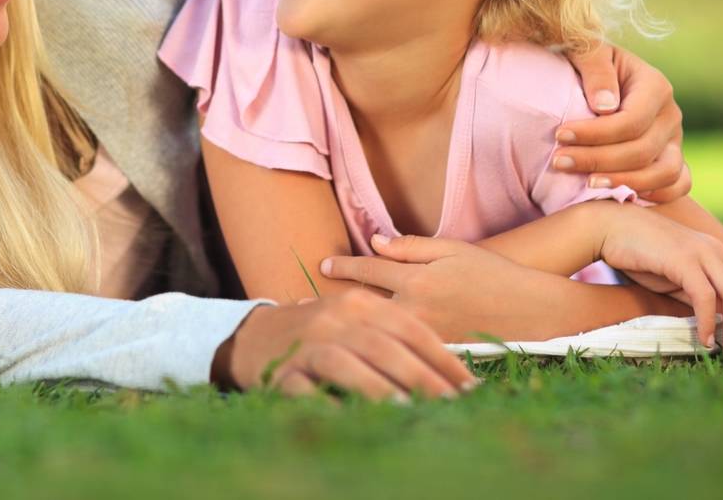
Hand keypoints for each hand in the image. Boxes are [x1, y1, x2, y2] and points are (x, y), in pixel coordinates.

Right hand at [212, 292, 477, 401]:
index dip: (442, 357)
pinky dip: (327, 403)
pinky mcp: (282, 371)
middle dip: (422, 377)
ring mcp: (307, 344)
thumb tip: (450, 372)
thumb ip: (394, 334)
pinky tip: (350, 419)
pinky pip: (306, 389)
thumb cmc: (321, 332)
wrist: (253, 336)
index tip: (469, 386)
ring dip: (377, 386)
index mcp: (359, 303)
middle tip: (452, 405)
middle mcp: (335, 318)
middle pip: (383, 345)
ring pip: (345, 362)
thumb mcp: (356, 319)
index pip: (409, 328)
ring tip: (407, 409)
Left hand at [320, 235, 569, 342]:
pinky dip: (376, 349)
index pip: (370, 269)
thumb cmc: (497, 276)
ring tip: (319, 330)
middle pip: (362, 306)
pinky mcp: (434, 360)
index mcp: (418, 279)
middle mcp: (415, 310)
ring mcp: (423, 339)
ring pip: (375, 332)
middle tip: (300, 305)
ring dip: (349, 329)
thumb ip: (413, 247)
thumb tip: (376, 239)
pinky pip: (397, 353)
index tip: (323, 264)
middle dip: (332, 304)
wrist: (538, 315)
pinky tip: (358, 353)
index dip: (344, 265)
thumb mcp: (454, 250)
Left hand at [560, 45, 689, 202]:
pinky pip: (677, 186)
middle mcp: (671, 114)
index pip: (631, 121)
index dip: (595, 134)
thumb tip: (605, 107)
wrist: (598, 77)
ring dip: (624, 182)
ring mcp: (675, 140)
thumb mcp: (587, 51)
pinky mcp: (672, 158)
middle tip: (559, 162)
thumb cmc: (587, 62)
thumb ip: (595, 69)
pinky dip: (654, 195)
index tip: (559, 135)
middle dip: (598, 160)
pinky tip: (617, 195)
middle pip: (643, 151)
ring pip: (665, 173)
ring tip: (586, 184)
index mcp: (655, 85)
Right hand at [596, 206, 722, 355]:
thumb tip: (722, 323)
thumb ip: (700, 294)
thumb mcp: (677, 278)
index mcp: (718, 253)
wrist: (607, 227)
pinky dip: (709, 320)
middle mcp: (716, 250)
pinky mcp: (682, 259)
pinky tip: (705, 339)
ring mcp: (700, 252)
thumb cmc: (639, 254)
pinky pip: (705, 295)